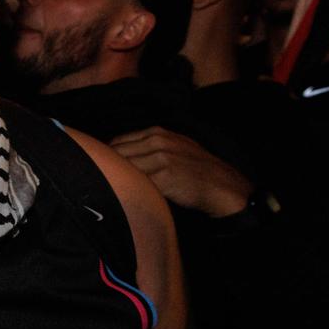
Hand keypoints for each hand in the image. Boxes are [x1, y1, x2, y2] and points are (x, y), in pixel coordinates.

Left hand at [109, 127, 251, 217]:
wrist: (221, 185)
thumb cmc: (196, 168)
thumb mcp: (174, 146)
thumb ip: (149, 145)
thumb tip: (119, 152)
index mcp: (156, 132)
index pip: (118, 141)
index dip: (110, 157)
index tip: (108, 169)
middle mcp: (156, 141)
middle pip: (117, 153)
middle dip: (111, 168)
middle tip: (110, 182)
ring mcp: (160, 158)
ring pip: (124, 168)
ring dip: (119, 179)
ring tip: (120, 190)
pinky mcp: (163, 177)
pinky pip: (137, 183)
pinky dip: (132, 189)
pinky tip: (133, 196)